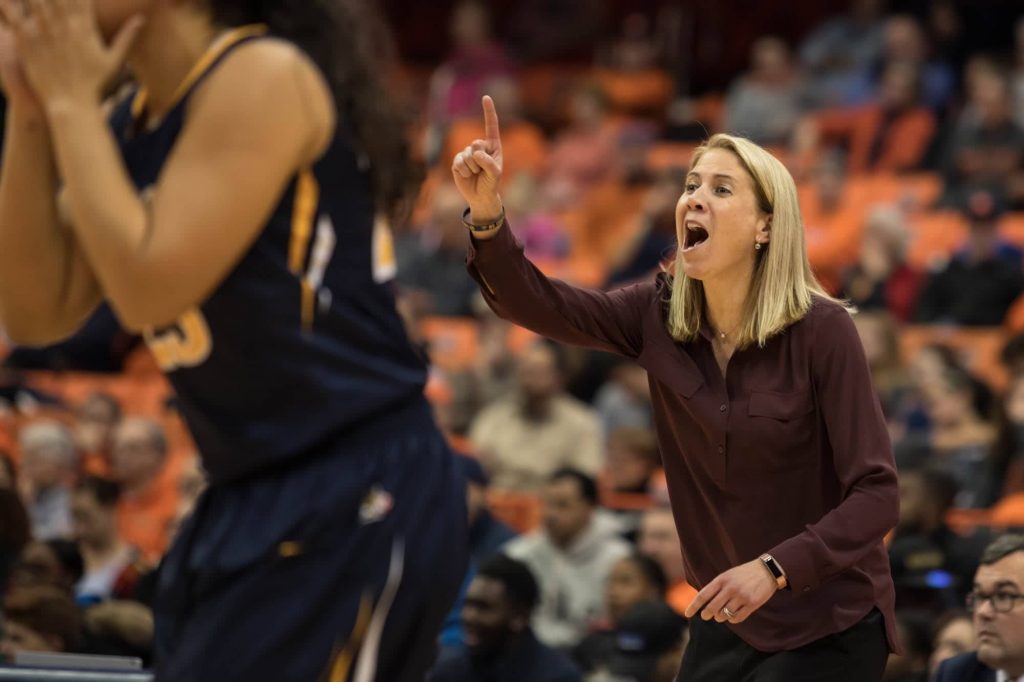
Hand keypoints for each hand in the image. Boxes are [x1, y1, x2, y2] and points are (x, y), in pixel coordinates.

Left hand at [0, 0, 142, 108]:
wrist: (72, 104)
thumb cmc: (95, 84)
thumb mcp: (114, 60)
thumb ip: (127, 37)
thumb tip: (141, 18)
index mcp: (85, 29)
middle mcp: (64, 27)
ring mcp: (44, 34)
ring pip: (36, 2)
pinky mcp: (27, 43)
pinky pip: (14, 17)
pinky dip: (9, 6)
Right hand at [451, 95, 502, 220]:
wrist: (480, 196)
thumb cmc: (491, 183)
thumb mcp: (495, 174)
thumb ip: (488, 163)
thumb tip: (476, 153)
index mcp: (493, 146)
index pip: (491, 126)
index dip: (488, 112)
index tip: (486, 97)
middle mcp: (480, 147)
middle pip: (476, 144)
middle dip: (479, 160)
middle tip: (482, 170)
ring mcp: (467, 153)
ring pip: (467, 155)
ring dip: (472, 168)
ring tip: (476, 174)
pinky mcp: (457, 161)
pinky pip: (459, 162)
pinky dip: (464, 171)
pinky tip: (467, 175)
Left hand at [684, 559, 778, 623]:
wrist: (767, 570)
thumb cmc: (744, 574)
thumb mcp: (728, 575)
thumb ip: (716, 587)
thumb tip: (704, 603)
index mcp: (722, 579)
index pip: (703, 595)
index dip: (693, 606)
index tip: (687, 614)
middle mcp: (730, 588)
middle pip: (712, 608)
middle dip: (706, 614)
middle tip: (706, 616)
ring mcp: (741, 596)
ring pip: (724, 615)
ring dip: (720, 617)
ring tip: (721, 614)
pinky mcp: (752, 604)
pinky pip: (737, 618)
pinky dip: (732, 619)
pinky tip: (732, 616)